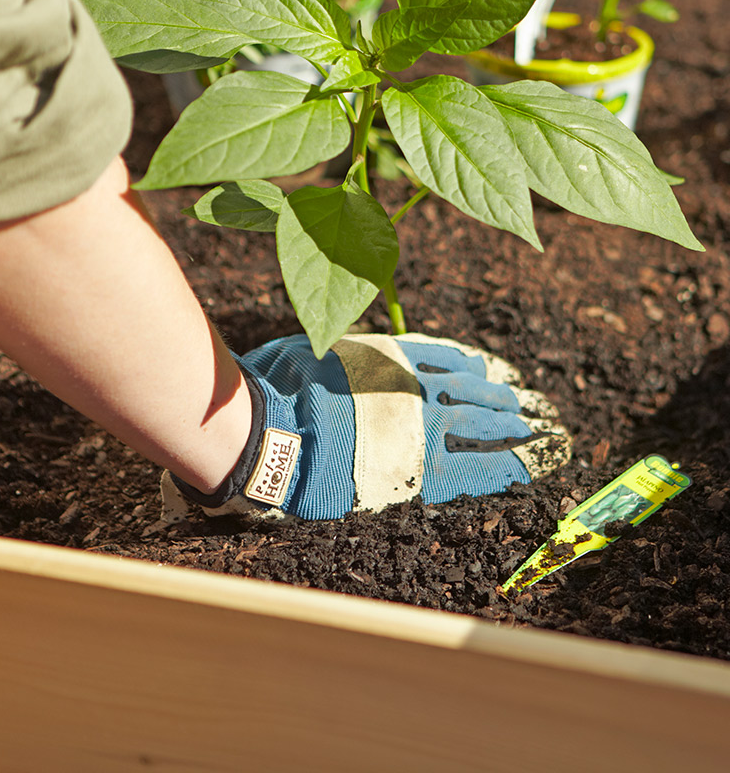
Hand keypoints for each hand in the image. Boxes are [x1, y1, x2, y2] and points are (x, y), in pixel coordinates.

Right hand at [162, 332, 570, 521]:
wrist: (277, 431)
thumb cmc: (281, 390)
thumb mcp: (312, 353)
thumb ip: (339, 357)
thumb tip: (334, 355)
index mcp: (391, 358)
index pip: (450, 359)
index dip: (477, 367)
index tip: (493, 371)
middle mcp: (418, 386)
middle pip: (477, 390)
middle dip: (508, 398)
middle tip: (533, 405)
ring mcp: (426, 427)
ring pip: (489, 423)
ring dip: (521, 426)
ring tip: (546, 432)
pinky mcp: (426, 470)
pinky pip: (483, 468)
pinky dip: (514, 464)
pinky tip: (536, 463)